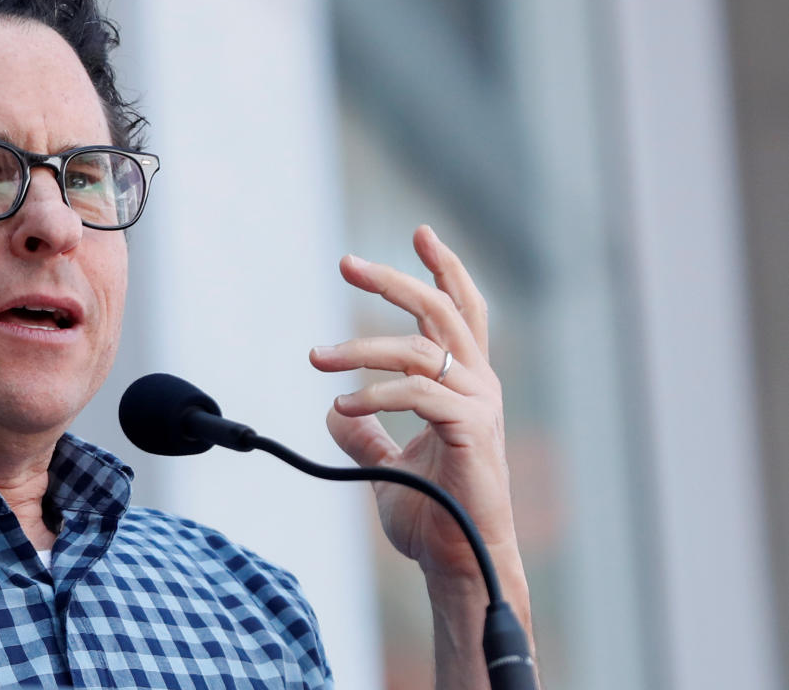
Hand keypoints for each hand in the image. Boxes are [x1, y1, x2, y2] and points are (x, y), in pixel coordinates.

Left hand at [309, 225, 519, 582]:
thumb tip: (334, 412)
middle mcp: (479, 385)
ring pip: (419, 348)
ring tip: (316, 357)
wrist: (458, 562)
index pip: (460, 312)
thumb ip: (365, 436)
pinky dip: (375, 395)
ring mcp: (479, 406)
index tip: (419, 232)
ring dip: (360, 347)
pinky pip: (418, 393)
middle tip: (346, 264)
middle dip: (394, 280)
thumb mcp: (385, 467)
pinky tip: (343, 407)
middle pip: (440, 311)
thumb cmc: (433, 516)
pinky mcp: (472, 429)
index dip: (443, 270)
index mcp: (466, 384)